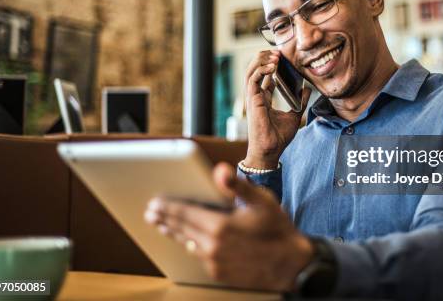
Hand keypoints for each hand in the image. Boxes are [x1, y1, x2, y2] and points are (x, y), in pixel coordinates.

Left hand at [144, 162, 312, 291]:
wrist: (292, 264)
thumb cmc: (278, 230)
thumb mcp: (261, 201)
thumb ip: (237, 185)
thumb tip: (219, 169)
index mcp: (220, 226)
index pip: (184, 214)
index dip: (167, 207)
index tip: (154, 202)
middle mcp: (213, 246)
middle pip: (181, 229)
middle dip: (164, 219)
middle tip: (150, 212)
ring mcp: (215, 262)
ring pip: (186, 243)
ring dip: (172, 233)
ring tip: (162, 225)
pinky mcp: (219, 273)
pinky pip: (198, 256)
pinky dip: (188, 245)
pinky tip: (186, 240)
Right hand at [244, 50, 311, 168]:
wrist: (271, 150)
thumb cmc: (279, 137)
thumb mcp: (294, 115)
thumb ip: (299, 101)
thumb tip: (307, 89)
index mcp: (263, 99)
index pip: (263, 76)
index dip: (271, 64)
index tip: (282, 57)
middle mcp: (256, 96)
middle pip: (254, 70)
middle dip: (265, 58)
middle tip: (278, 52)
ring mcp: (252, 98)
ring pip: (250, 71)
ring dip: (262, 60)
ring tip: (275, 56)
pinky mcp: (252, 100)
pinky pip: (252, 79)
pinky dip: (261, 70)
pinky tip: (272, 66)